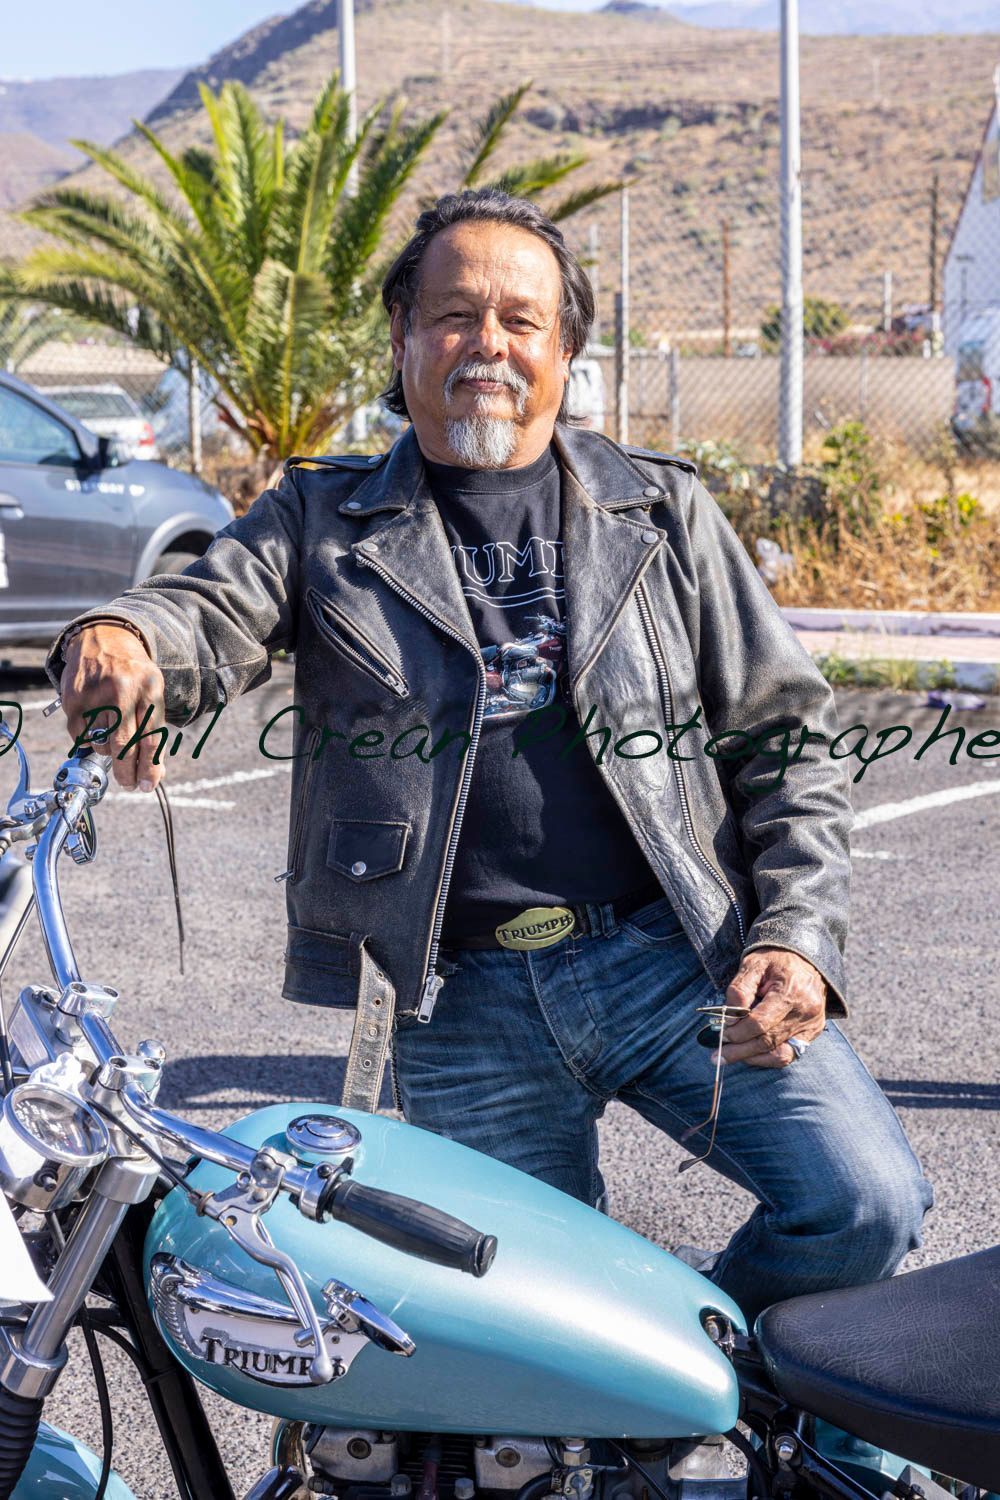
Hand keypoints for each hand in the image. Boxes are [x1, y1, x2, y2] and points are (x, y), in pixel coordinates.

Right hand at [59, 625, 166, 792]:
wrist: (102, 638)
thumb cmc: (132, 673)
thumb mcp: (152, 692)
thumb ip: (154, 729)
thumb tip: (154, 772)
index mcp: (149, 689)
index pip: (151, 739)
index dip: (149, 768)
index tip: (147, 786)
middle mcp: (122, 691)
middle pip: (125, 746)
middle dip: (127, 772)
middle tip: (128, 783)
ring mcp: (95, 694)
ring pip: (101, 744)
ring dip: (107, 751)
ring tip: (111, 736)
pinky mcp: (74, 699)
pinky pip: (80, 736)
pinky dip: (88, 740)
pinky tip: (95, 727)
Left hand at [719, 948, 827, 1067]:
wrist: (804, 957)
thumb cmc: (774, 960)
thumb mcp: (753, 965)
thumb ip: (739, 990)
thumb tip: (729, 1020)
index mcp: (790, 992)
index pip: (759, 1023)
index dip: (737, 1032)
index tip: (720, 1034)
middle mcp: (805, 1011)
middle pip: (768, 1042)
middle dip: (740, 1050)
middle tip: (717, 1055)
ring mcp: (812, 1024)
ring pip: (780, 1054)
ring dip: (753, 1058)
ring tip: (733, 1056)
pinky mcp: (812, 1031)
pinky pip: (790, 1054)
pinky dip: (769, 1057)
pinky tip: (751, 1054)